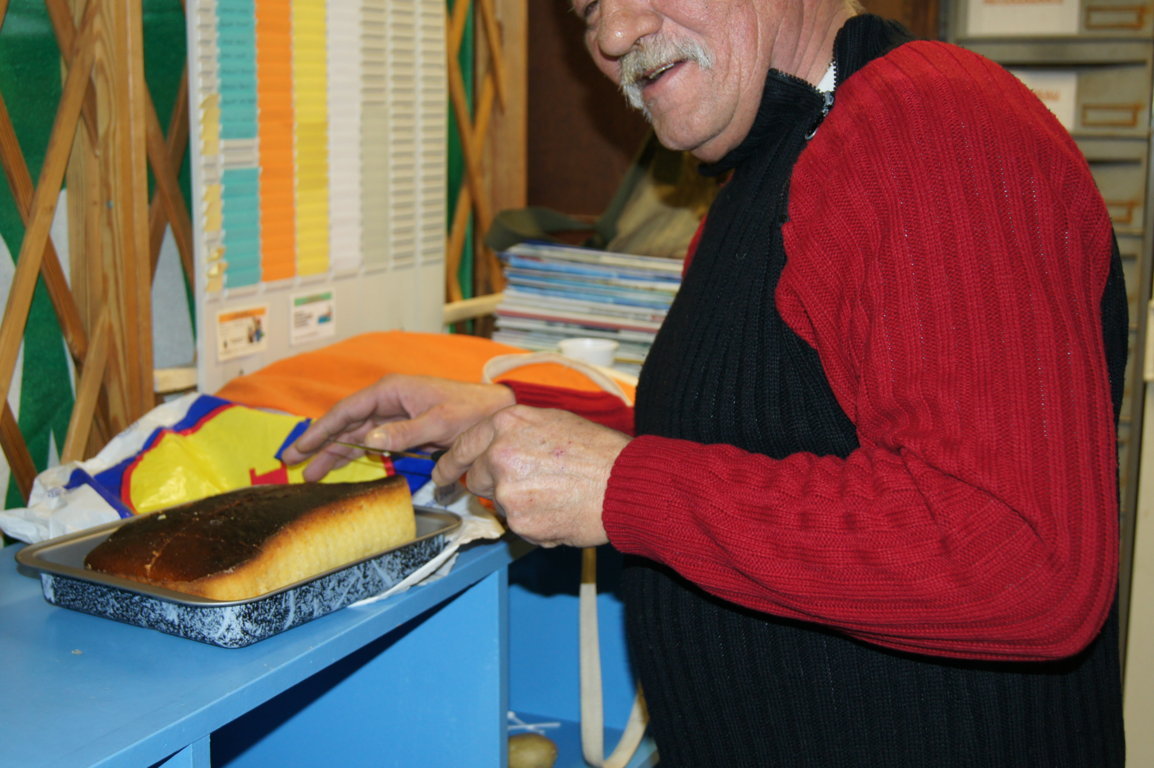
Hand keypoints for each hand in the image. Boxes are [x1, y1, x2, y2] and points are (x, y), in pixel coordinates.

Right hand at [282, 374, 515, 480]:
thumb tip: (368, 441)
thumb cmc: (472, 411)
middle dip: (318, 442)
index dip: (320, 430)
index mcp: (392, 391)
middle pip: (345, 423)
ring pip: (355, 435)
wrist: (497, 411)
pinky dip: (354, 453)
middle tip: (290, 463)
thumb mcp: (440, 421)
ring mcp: (395, 415)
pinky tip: (338, 466)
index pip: (347, 410)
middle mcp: (389, 400)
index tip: (300, 447)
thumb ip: (405, 432)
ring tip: (309, 473)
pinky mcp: (404, 429)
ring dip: (332, 452)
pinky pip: (372, 442)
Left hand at [433, 405, 629, 547]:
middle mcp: (500, 454)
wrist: (626, 483)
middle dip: (494, 485)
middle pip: (476, 479)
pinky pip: (519, 526)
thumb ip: (517, 433)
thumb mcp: (553, 422)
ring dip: (520, 504)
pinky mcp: (520, 522)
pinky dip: (536, 524)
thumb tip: (496, 448)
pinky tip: (562, 510)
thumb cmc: (599, 452)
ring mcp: (508, 490)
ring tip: (558, 494)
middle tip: (527, 485)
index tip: (441, 476)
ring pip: (500, 505)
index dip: (449, 464)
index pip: (463, 446)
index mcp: (507, 424)